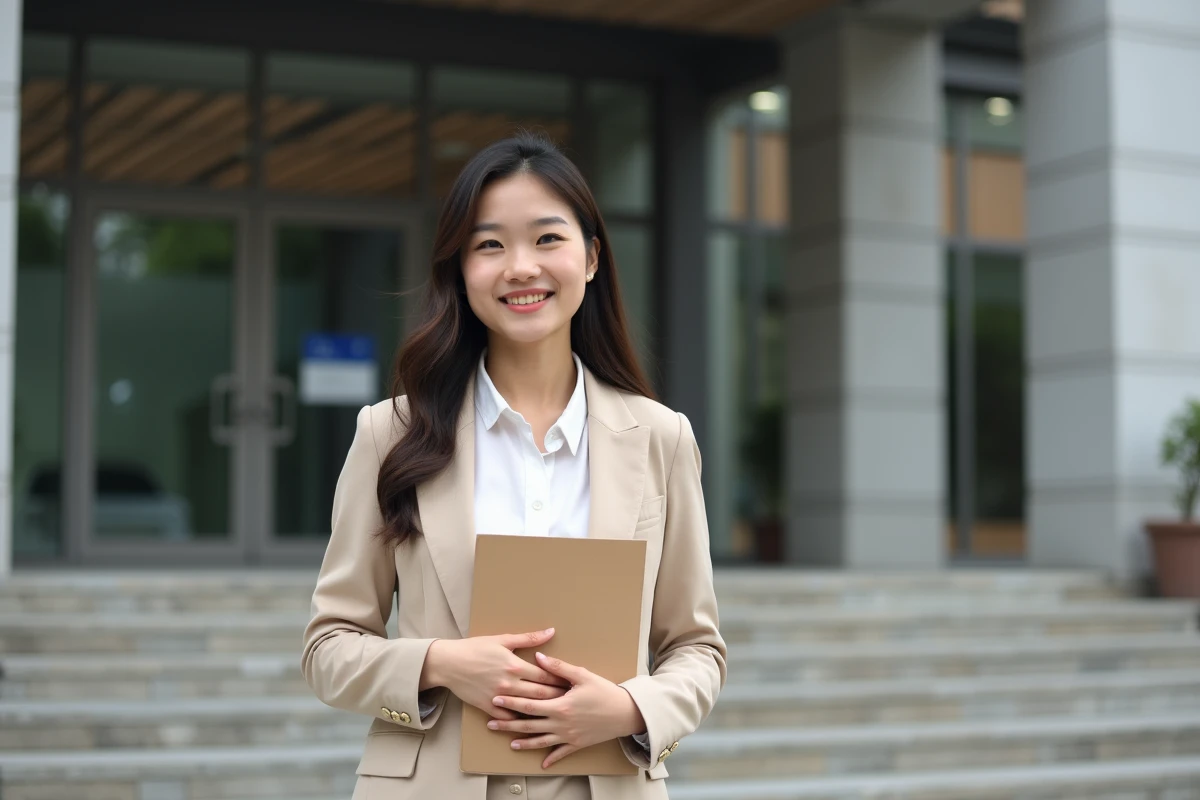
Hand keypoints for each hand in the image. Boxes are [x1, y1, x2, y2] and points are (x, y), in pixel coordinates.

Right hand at [425, 629, 569, 720]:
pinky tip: (532, 724)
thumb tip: (551, 632)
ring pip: (527, 708)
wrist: (449, 663)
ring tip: (558, 712)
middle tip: (572, 700)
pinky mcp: (488, 707)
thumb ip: (529, 638)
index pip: (545, 675)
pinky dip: (520, 722)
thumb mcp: (503, 639)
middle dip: (558, 697)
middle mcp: (509, 683)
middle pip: (540, 693)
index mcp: (515, 665)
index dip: (560, 680)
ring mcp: (498, 697)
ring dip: (543, 710)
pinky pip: (508, 718)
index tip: (573, 683)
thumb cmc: (476, 648)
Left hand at [487, 651, 646, 768]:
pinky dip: (551, 758)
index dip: (510, 703)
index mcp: (559, 706)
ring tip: (509, 742)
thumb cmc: (605, 691)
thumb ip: (558, 668)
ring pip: (540, 742)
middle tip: (491, 724)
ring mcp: (568, 736)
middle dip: (508, 724)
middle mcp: (560, 724)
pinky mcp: (577, 744)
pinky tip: (542, 763)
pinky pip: (561, 753)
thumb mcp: (582, 675)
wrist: (625, 713)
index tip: (496, 699)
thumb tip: (538, 657)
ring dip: (523, 743)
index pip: (528, 705)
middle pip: (529, 725)